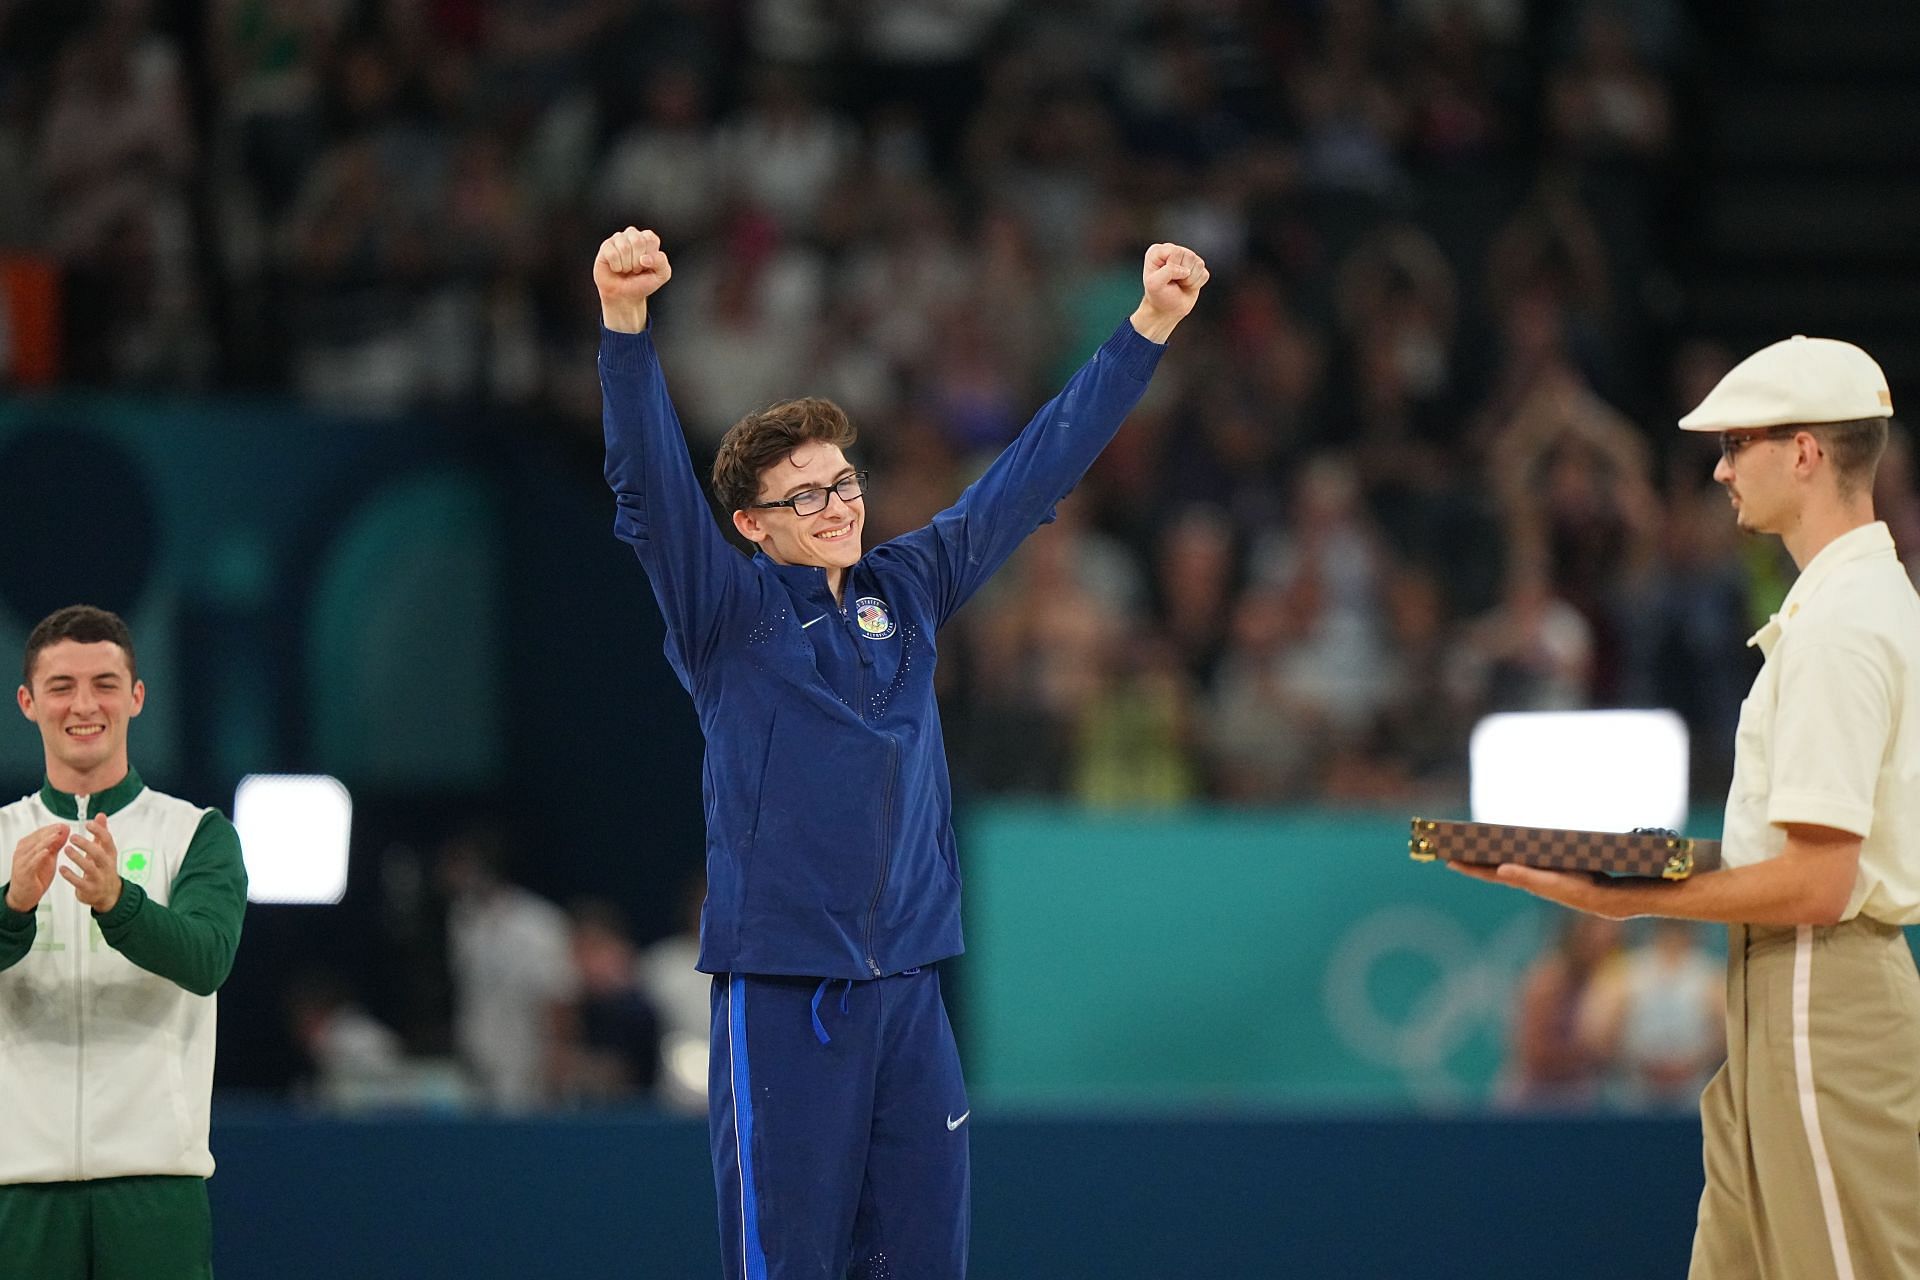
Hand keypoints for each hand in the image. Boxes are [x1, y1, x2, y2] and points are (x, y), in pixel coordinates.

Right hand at [6, 824, 67, 912]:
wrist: (24, 895)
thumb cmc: (36, 875)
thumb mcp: (49, 857)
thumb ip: (56, 844)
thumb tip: (64, 830)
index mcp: (27, 846)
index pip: (40, 833)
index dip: (52, 828)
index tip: (64, 825)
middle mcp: (23, 852)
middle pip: (37, 838)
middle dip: (50, 832)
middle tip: (62, 827)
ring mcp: (22, 861)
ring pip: (34, 848)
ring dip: (46, 841)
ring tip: (56, 836)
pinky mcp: (24, 872)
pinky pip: (31, 862)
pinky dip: (39, 856)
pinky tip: (47, 852)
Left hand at [62, 815, 123, 914]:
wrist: (108, 894)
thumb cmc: (103, 869)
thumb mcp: (105, 851)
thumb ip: (101, 833)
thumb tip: (101, 816)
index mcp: (110, 854)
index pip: (107, 841)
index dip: (99, 831)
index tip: (88, 824)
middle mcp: (106, 866)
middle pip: (99, 854)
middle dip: (87, 845)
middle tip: (73, 837)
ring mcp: (99, 878)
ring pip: (89, 868)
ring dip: (78, 858)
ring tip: (67, 849)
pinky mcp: (89, 889)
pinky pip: (80, 882)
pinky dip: (70, 875)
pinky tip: (62, 868)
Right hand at [595, 226, 672, 332]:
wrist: (625, 296)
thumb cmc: (642, 283)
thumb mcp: (661, 275)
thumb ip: (661, 262)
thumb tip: (645, 258)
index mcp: (648, 238)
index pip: (650, 239)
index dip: (650, 257)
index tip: (647, 266)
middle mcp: (633, 235)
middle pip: (637, 241)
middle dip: (637, 261)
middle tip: (636, 269)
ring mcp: (618, 239)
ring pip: (624, 247)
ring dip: (627, 265)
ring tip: (626, 269)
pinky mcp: (606, 247)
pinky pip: (612, 254)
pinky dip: (616, 266)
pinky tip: (617, 269)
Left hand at [1130, 243, 1209, 340]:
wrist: (1166, 309)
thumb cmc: (1158, 296)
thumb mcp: (1154, 285)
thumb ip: (1168, 272)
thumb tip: (1186, 270)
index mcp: (1158, 251)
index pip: (1176, 251)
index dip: (1173, 267)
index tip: (1166, 278)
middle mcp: (1173, 251)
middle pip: (1190, 255)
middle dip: (1183, 274)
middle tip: (1174, 282)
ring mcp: (1186, 258)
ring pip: (1199, 264)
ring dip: (1190, 280)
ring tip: (1180, 283)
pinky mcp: (1198, 269)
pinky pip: (1205, 274)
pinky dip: (1196, 284)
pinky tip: (1187, 285)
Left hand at [1448, 861, 1635, 920]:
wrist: (1602, 897)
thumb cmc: (1576, 889)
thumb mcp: (1550, 882)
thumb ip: (1526, 876)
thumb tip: (1500, 869)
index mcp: (1520, 879)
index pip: (1487, 872)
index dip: (1467, 866)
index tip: (1447, 859)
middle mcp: (1523, 877)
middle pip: (1490, 867)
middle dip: (1471, 859)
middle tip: (1449, 850)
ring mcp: (1533, 875)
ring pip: (1502, 863)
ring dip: (1486, 856)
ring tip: (1470, 847)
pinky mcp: (1544, 870)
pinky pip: (1518, 859)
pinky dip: (1506, 854)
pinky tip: (1504, 850)